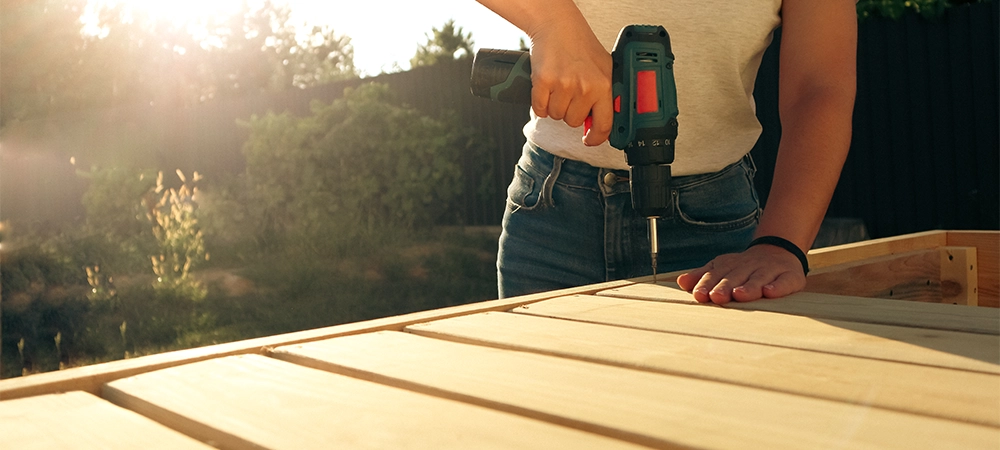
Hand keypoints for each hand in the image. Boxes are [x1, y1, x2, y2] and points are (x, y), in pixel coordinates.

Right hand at [527, 25, 613, 145]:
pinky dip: (540, 103)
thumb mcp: (603, 68)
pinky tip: (546, 88)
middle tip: (570, 92)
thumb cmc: (580, 45)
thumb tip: (600, 124)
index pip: (604, 124)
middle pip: (574, 121)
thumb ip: (605, 96)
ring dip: (554, 106)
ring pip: (556, 116)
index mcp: (604, 85)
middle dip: (570, 111)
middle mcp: (585, 87)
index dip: (595, 138)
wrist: (557, 26)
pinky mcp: (543, 82)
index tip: (589, 141)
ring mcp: (564, 85)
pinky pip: (540, 109)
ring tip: (558, 86)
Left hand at [676, 244, 806, 303]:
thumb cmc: (744, 268)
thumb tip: (681, 282)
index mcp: (731, 265)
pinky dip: (777, 287)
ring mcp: (770, 270)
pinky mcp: (790, 276)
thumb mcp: (722, 268)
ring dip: (749, 287)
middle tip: (716, 297)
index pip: (717, 274)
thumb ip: (703, 276)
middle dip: (725, 287)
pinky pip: (784, 281)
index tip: (699, 294)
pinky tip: (770, 292)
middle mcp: (750, 266)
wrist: (779, 252)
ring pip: (759, 278)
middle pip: (736, 277)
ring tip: (740, 295)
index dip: (707, 284)